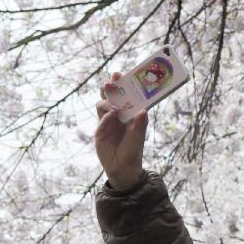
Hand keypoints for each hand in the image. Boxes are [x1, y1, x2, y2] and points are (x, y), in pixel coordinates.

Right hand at [94, 72, 147, 190]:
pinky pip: (101, 118)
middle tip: (112, 81)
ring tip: (114, 106)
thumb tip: (143, 110)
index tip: (122, 75)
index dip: (124, 85)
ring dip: (107, 100)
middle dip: (111, 87)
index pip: (127, 96)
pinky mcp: (100, 129)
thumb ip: (140, 125)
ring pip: (103, 104)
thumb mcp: (138, 138)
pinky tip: (111, 116)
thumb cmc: (133, 152)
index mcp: (130, 113)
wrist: (121, 168)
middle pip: (112, 96)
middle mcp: (119, 115)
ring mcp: (108, 121)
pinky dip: (106, 116)